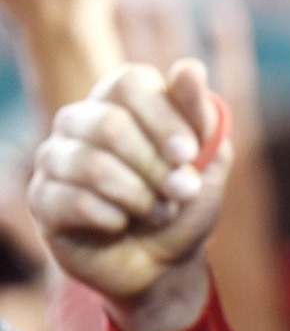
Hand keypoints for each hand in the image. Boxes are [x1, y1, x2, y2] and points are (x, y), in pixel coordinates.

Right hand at [27, 59, 232, 330]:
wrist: (164, 264)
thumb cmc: (183, 204)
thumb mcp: (206, 163)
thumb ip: (200, 117)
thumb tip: (190, 66)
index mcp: (121, 101)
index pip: (129, 82)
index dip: (163, 119)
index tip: (189, 154)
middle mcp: (81, 121)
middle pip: (110, 125)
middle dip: (156, 168)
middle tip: (180, 193)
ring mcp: (55, 159)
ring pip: (91, 164)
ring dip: (140, 197)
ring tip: (158, 213)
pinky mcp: (43, 200)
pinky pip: (73, 201)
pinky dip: (113, 218)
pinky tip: (121, 225)